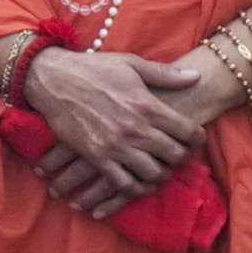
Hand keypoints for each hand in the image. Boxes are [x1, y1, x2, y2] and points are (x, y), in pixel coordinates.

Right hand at [22, 48, 205, 215]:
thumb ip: (164, 74)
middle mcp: (135, 128)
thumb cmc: (93, 68)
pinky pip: (123, 183)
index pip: (186, 130)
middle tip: (181, 155)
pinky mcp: (97, 157)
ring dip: (161, 175)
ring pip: (152, 174)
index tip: (197, 138)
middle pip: (173, 155)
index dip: (197, 137)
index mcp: (147, 105)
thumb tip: (195, 77)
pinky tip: (139, 184)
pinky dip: (136, 188)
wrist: (53, 79)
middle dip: (182, 157)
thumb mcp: (130, 63)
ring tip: (161, 170)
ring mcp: (116, 146)